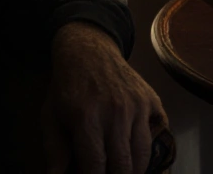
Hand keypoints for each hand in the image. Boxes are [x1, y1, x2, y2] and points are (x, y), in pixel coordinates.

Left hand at [42, 22, 166, 173]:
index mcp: (86, 118)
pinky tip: (140, 157)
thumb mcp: (51, 117)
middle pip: (123, 166)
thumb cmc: (67, 88)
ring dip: (135, 170)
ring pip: (143, 154)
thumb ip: (55, 152)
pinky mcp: (151, 99)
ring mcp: (136, 105)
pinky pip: (160, 133)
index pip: (95, 166)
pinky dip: (154, 150)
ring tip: (125, 171)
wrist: (88, 51)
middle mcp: (115, 112)